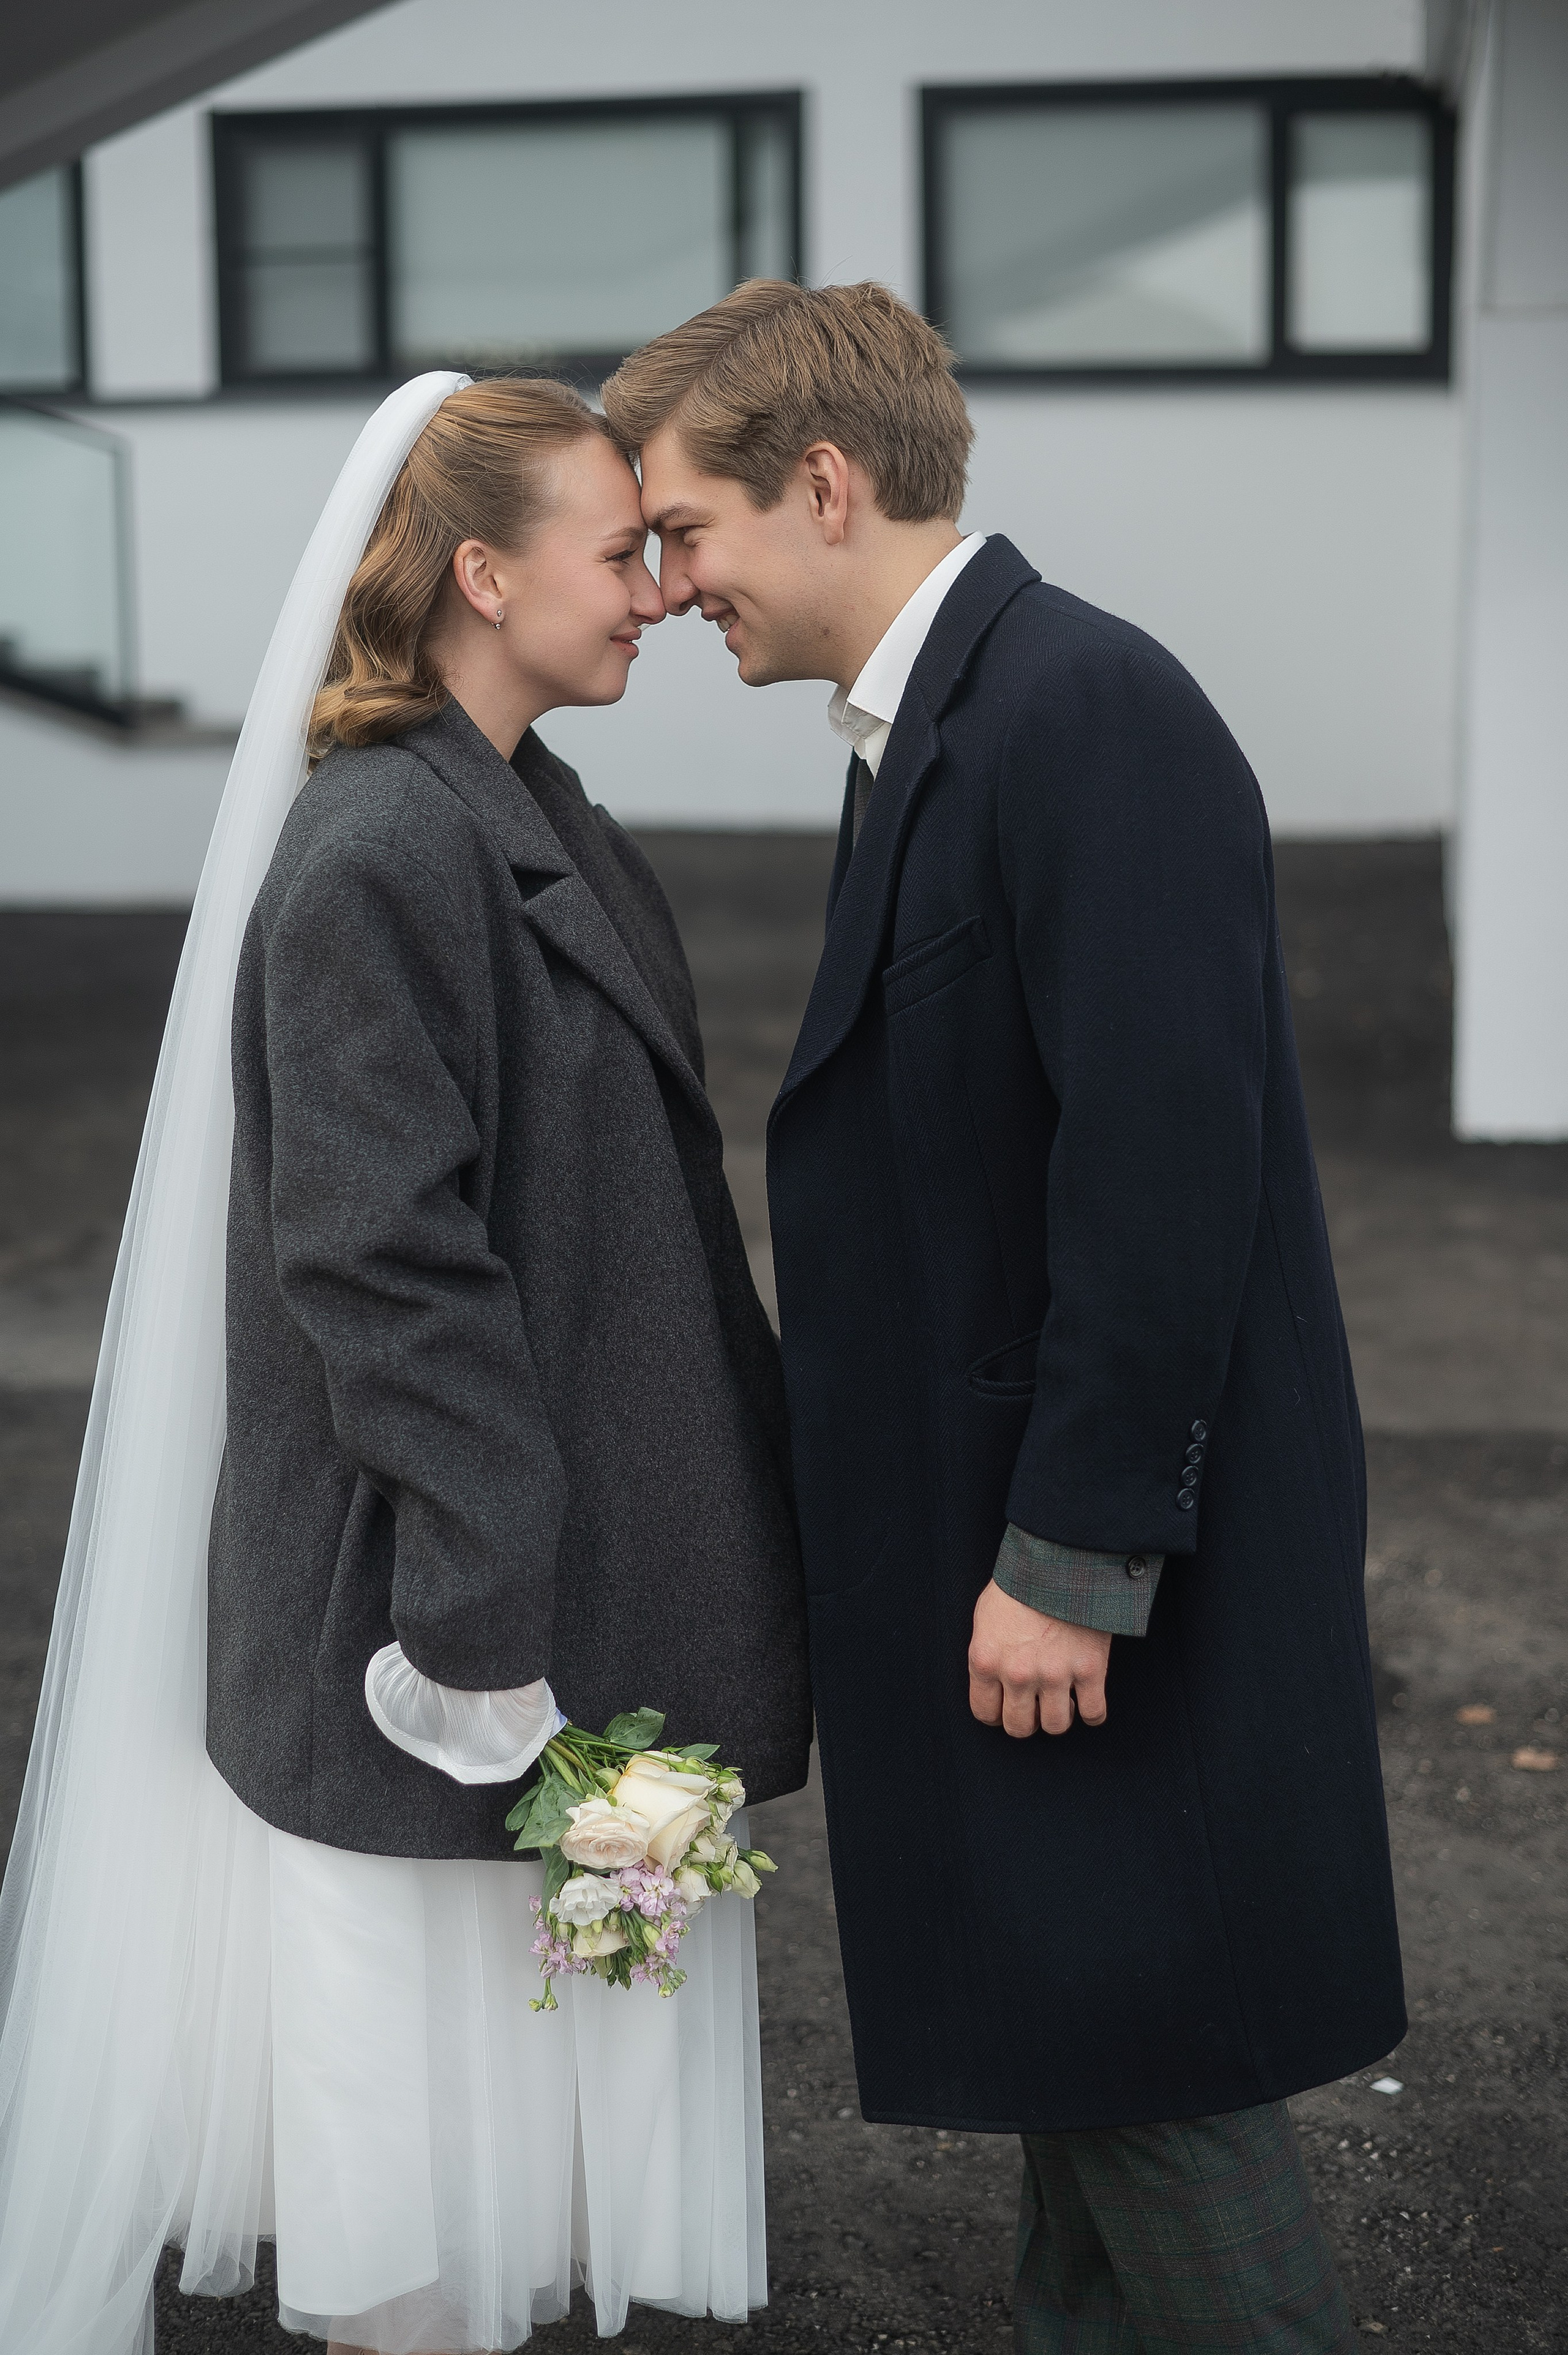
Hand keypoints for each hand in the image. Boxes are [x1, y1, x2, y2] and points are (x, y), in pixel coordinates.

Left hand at [968, 1579, 1111, 1736]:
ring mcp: (1055, 1674)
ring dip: (1058, 1717)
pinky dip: (1093, 1714)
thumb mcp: (986, 1616)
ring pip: (1056, 1726)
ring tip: (1061, 1700)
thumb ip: (986, 1653)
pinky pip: (1094, 1713)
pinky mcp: (1090, 1670)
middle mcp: (1017, 1674)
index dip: (997, 1714)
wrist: (1062, 1558)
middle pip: (1020, 1727)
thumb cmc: (1020, 1583)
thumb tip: (992, 1683)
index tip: (1006, 1707)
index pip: (985, 1713)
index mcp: (985, 1660)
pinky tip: (1088, 1703)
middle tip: (1034, 1706)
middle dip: (1027, 1720)